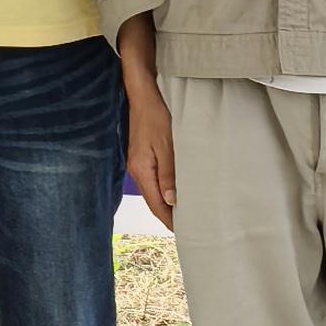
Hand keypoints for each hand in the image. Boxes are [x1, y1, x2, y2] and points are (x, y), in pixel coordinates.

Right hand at [123, 63, 175, 229]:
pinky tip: (175, 190)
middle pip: (153, 200)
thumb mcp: (166, 143)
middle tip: (189, 226)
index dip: (168, 219)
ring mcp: (138, 163)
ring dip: (167, 202)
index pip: (155, 204)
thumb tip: (172, 201)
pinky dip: (164, 189)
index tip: (183, 232)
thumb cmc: (156, 115)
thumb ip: (169, 173)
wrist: (143, 93)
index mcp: (141, 170)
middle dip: (168, 215)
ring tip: (185, 212)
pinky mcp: (143, 156)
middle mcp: (137, 169)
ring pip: (153, 190)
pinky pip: (154, 179)